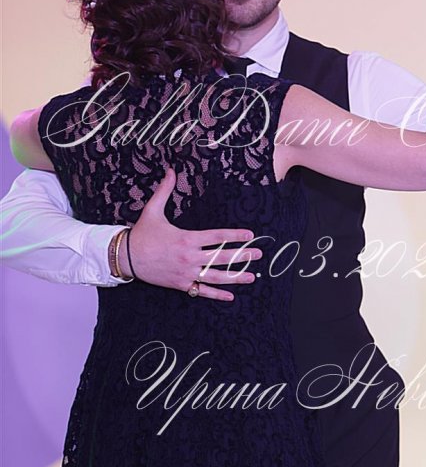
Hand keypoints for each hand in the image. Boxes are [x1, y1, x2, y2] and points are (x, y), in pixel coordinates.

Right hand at [119, 168, 262, 301]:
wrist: (126, 257)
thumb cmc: (141, 233)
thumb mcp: (152, 210)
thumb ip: (164, 191)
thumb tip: (171, 170)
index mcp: (186, 238)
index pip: (216, 236)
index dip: (235, 235)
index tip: (250, 235)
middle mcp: (189, 257)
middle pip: (221, 257)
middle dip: (242, 255)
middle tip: (258, 253)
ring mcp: (186, 273)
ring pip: (215, 276)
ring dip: (235, 276)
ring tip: (252, 276)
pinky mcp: (181, 284)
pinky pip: (202, 291)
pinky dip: (217, 295)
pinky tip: (231, 297)